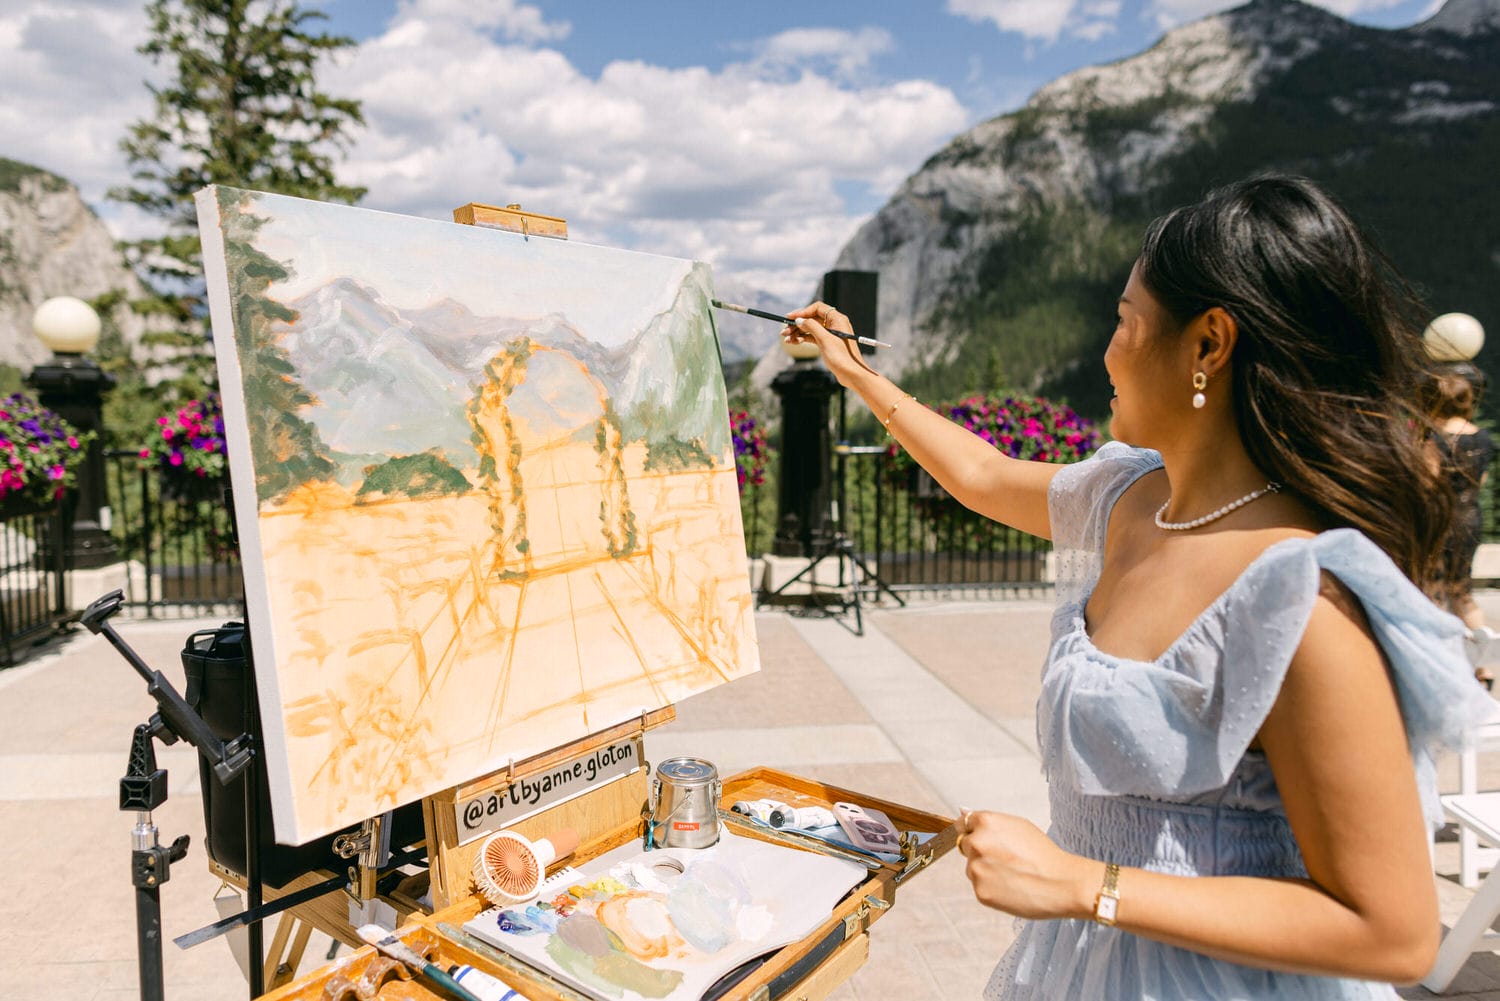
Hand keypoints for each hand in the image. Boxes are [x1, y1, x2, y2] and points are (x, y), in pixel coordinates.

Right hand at [782, 301, 874, 385]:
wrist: (851, 374)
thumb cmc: (842, 357)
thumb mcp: (824, 339)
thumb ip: (811, 326)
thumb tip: (799, 320)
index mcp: (837, 319)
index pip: (817, 308)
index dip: (803, 312)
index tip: (790, 317)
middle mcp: (835, 324)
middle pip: (812, 318)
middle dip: (798, 324)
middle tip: (784, 331)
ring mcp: (831, 334)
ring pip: (811, 329)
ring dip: (798, 333)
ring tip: (786, 339)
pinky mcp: (828, 343)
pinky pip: (813, 337)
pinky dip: (803, 338)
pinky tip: (794, 342)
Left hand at [957, 809, 1096, 919]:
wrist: (1061, 884)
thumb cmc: (1044, 854)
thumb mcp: (1018, 825)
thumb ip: (988, 821)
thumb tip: (963, 811)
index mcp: (986, 823)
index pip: (962, 823)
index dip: (973, 832)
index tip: (981, 839)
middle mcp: (977, 843)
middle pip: (967, 846)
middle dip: (981, 852)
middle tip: (1006, 860)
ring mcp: (976, 868)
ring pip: (972, 868)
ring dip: (985, 871)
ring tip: (1012, 875)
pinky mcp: (980, 891)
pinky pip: (980, 887)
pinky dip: (992, 888)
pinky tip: (1011, 887)